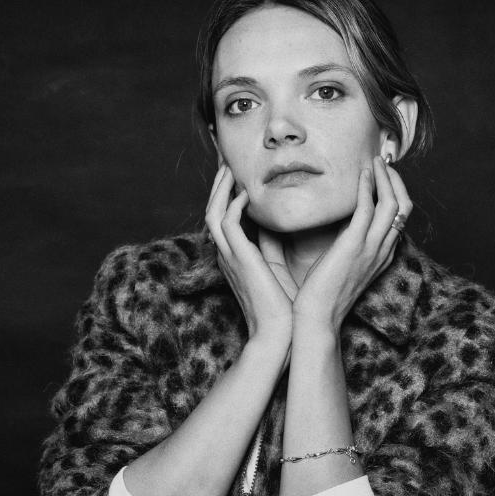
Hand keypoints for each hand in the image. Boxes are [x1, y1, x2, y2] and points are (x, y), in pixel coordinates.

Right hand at [205, 163, 294, 347]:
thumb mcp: (276, 269)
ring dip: (221, 188)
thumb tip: (277, 225)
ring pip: (214, 212)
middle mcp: (228, 255)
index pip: (223, 218)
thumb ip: (272, 246)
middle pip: (212, 209)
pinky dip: (234, 204)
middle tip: (226, 160)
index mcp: (236, 258)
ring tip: (230, 167)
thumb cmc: (283, 308)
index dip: (226, 194)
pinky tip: (246, 193)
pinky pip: (227, 223)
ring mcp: (231, 257)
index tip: (237, 174)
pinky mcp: (240, 259)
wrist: (280, 335)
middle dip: (218, 184)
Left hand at [292, 156, 411, 333]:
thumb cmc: (323, 295)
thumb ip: (347, 244)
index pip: (400, 219)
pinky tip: (360, 173)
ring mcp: (371, 247)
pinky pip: (368, 208)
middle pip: (404, 207)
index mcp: (381, 255)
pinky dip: (367, 186)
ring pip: (393, 204)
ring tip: (375, 161)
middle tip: (384, 161)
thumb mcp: (342, 266)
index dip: (396, 193)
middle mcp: (382, 250)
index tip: (384, 175)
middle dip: (396, 180)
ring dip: (385, 177)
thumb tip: (338, 223)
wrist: (317, 318)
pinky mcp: (354, 245)